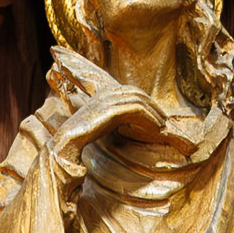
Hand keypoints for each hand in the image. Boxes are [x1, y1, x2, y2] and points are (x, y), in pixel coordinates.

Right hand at [51, 86, 187, 170]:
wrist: (69, 141)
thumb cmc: (84, 137)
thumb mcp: (103, 123)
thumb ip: (114, 119)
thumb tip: (129, 124)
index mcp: (104, 93)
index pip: (130, 92)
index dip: (146, 102)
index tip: (156, 116)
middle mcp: (107, 93)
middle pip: (137, 93)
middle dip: (152, 106)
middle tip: (164, 120)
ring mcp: (108, 100)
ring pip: (138, 100)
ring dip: (153, 112)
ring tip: (162, 125)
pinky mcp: (111, 110)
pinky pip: (136, 110)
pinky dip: (148, 118)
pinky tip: (155, 128)